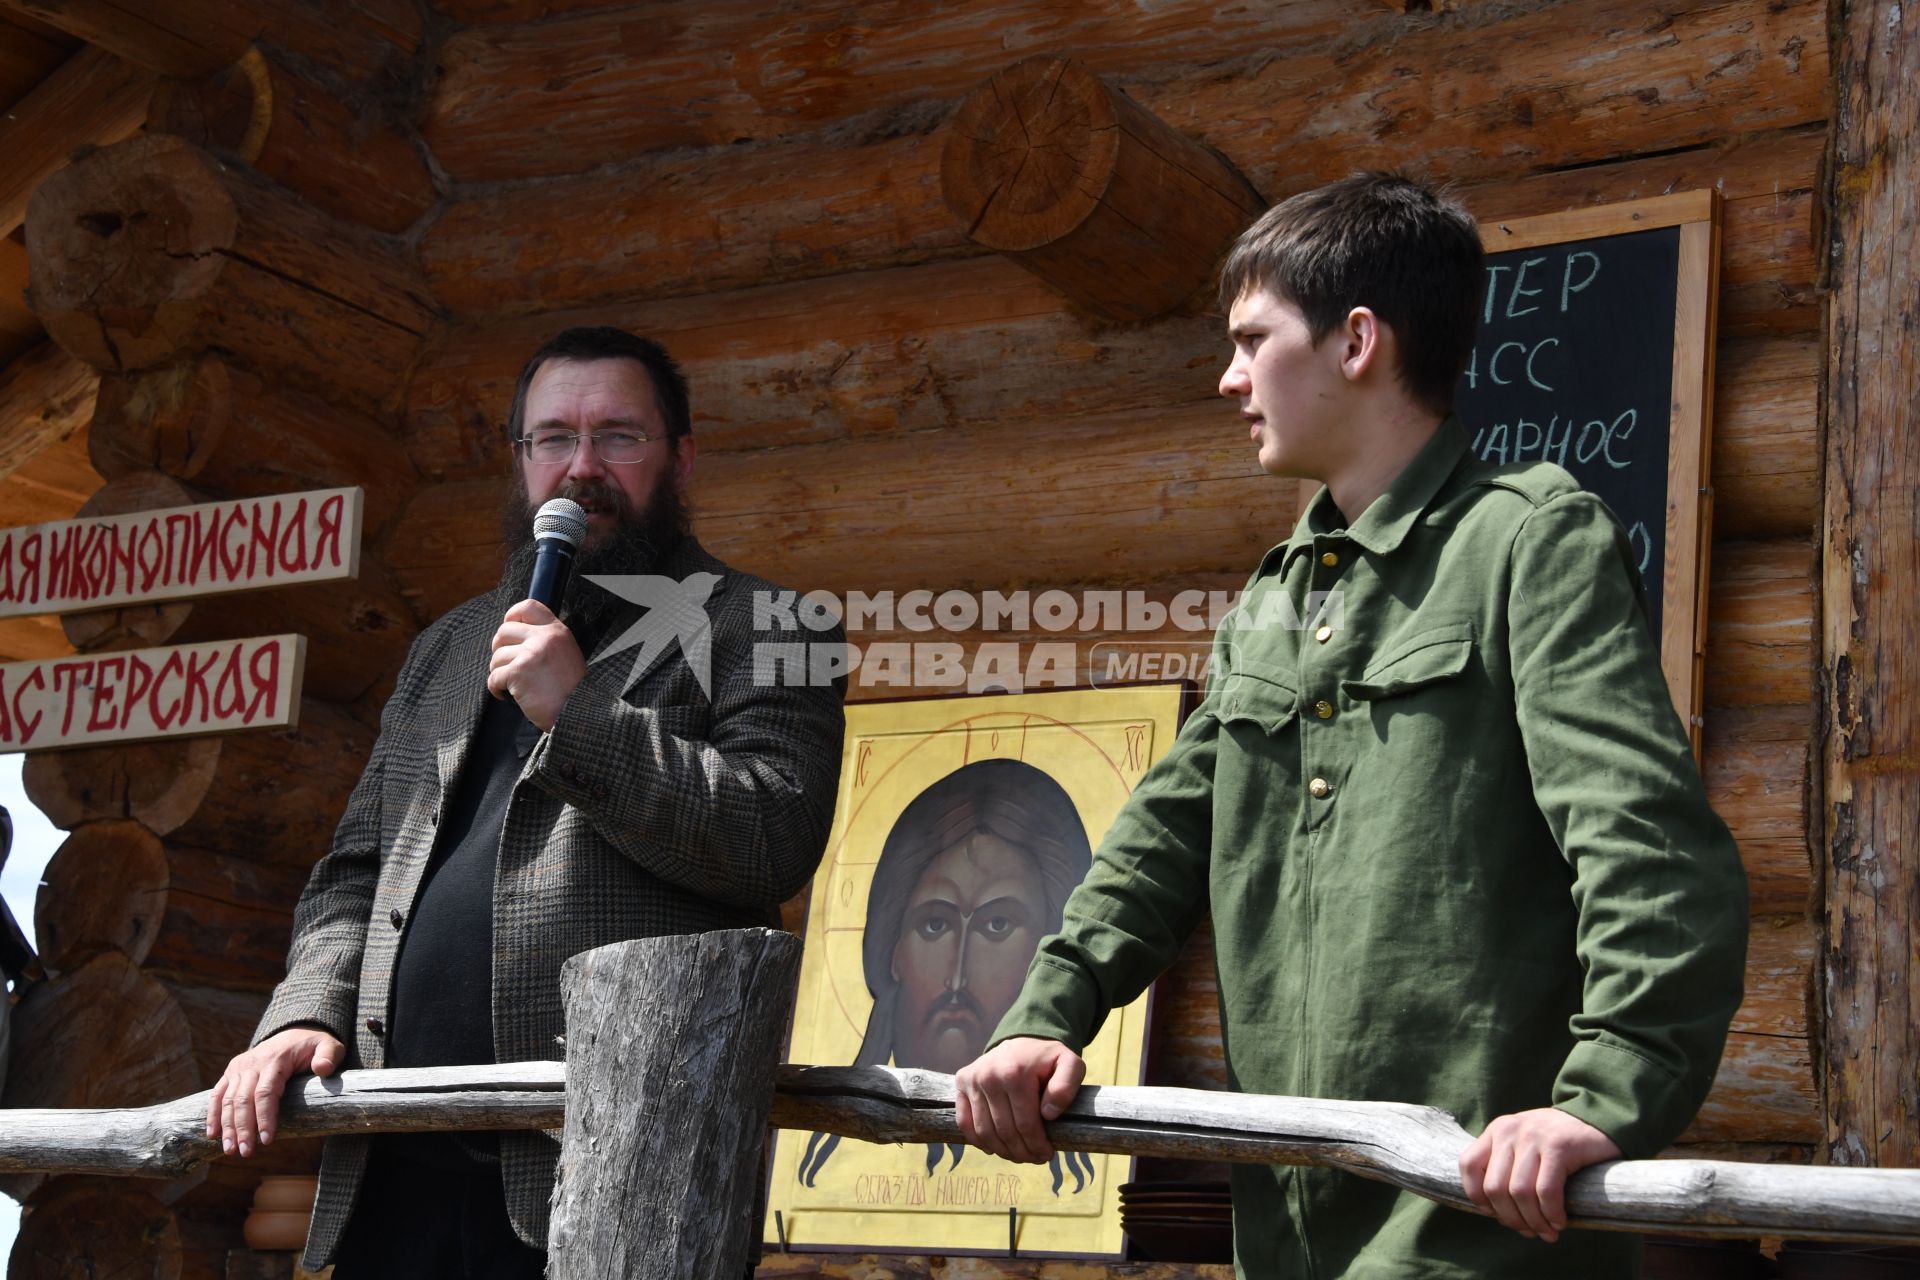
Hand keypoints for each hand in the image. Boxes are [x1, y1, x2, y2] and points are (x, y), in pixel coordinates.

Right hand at [206, 1026, 344, 1156]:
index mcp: (275, 1060)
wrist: (294, 1033)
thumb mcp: (330, 1045)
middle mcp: (252, 1063)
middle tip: (246, 1152)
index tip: (267, 1140)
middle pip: (243, 1100)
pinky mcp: (231, 1073)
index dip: (265, 1117)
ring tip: (230, 1151)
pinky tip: (212, 1135)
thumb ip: (329, 1056)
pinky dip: (213, 1114)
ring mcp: (239, 1068)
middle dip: (243, 1128)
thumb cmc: (313, 1046)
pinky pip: (217, 1094)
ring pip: (228, 1100)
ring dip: (227, 1127)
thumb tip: (323, 1069)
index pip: (266, 1093)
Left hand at [488, 599, 586, 730]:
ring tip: (511, 685)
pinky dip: (496, 689)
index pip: (528, 607)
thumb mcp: (567, 654)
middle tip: (506, 664)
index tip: (509, 632)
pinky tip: (506, 695)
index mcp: (557, 632)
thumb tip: (517, 638)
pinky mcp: (518, 673)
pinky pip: (494, 677)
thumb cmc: (571, 690)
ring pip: (497, 657)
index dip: (512, 616)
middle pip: (504, 632)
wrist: (577, 712)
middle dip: (499, 649)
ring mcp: (530, 654)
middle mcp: (544, 638)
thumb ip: (547, 642)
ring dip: (499, 672)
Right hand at [954, 1036, 1084, 1164]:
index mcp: (1015, 1074)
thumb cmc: (1048, 1059)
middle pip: (1004, 1131)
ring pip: (984, 1132)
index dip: (1037, 1145)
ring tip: (1019, 1155)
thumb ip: (1066, 1087)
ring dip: (1003, 1151)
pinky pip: (965, 1122)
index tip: (1047, 1155)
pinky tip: (996, 1147)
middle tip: (1035, 1158)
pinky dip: (979, 1141)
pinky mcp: (962, 1082)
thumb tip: (1048, 1114)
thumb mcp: (1070, 1065)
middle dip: (1022, 1152)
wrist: (1023, 1040)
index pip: (1025, 1124)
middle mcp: (989, 1076)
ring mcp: (972, 1079)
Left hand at [1459, 1107, 1621, 1242]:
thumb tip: (1497, 1216)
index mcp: (1496, 1131)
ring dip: (1533, 1222)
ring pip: (1519, 1193)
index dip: (1479, 1198)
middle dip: (1511, 1219)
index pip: (1468, 1166)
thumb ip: (1506, 1170)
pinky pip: (1546, 1191)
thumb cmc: (1558, 1144)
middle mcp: (1509, 1131)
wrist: (1599, 1119)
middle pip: (1494, 1188)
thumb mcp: (1523, 1147)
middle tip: (1530, 1232)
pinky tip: (1559, 1222)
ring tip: (1548, 1233)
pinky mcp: (1559, 1147)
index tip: (1500, 1215)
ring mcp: (1533, 1137)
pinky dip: (1550, 1214)